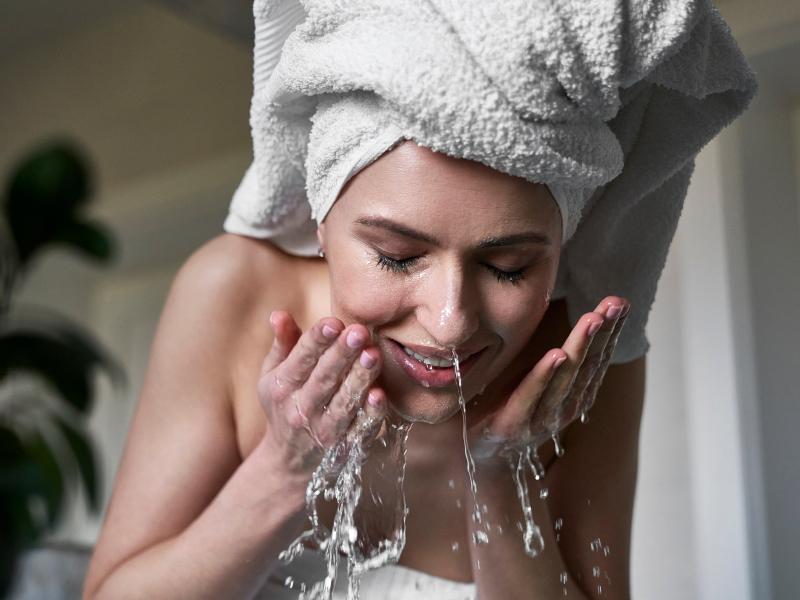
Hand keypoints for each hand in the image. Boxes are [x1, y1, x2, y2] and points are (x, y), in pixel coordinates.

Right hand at [257, 312, 386, 477]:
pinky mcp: (346, 448)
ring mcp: (324, 431)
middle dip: (341, 355)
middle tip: (359, 332)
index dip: (317, 340)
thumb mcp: (274, 375)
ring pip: (344, 403)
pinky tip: (379, 395)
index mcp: (283, 387)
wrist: (289, 463)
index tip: (333, 322)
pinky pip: (360, 430)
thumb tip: (279, 314)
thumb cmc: (285, 406)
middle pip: (324, 379)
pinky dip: (370, 415)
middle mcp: (301, 410)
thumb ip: (282, 344)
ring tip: (372, 355)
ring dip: (359, 379)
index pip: (301, 359)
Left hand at [471, 297, 628, 458]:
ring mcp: (539, 419)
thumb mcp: (540, 381)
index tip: (621, 303)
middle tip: (615, 304)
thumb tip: (578, 321)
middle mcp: (563, 408)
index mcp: (574, 396)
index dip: (610, 332)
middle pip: (587, 365)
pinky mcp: (512, 425)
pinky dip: (544, 376)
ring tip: (592, 320)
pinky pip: (530, 396)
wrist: (480, 456)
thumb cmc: (511, 409)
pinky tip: (556, 355)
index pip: (597, 360)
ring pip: (565, 378)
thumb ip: (560, 361)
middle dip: (603, 333)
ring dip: (580, 347)